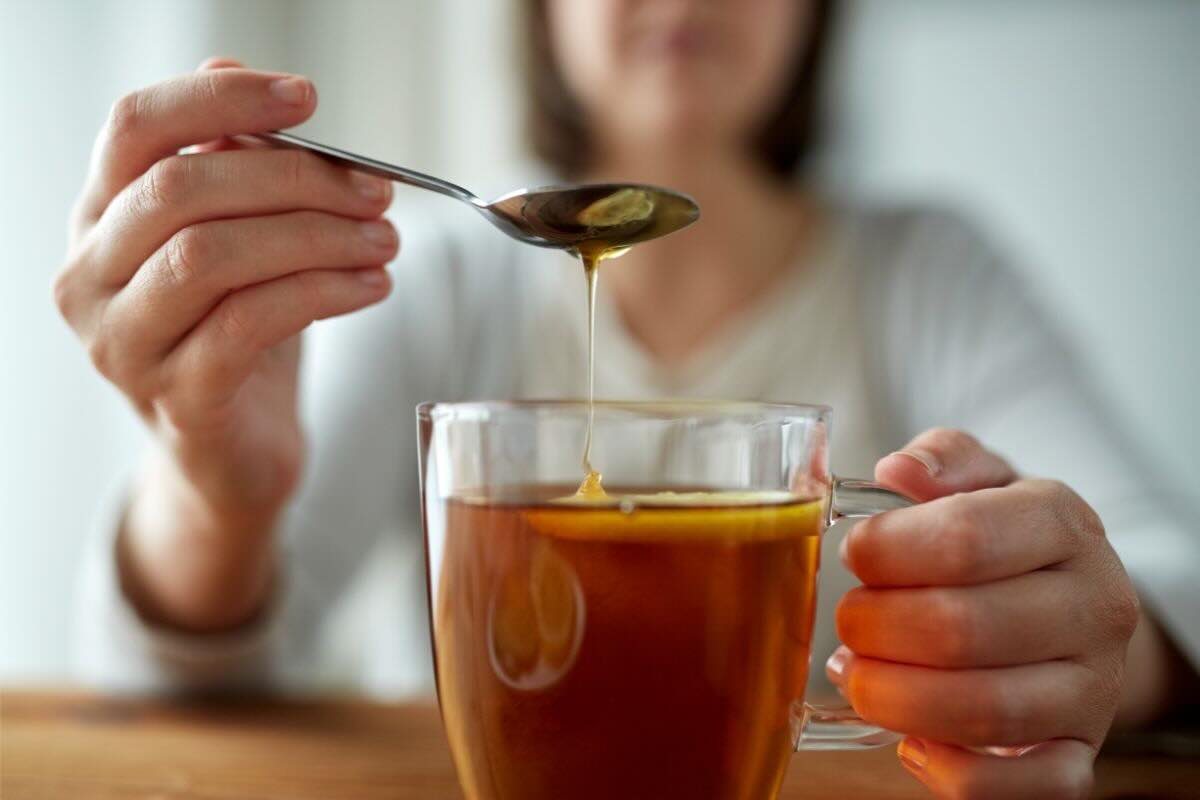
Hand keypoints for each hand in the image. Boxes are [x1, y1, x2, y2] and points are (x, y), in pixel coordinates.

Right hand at [54, 58, 397, 626]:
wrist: (234, 454)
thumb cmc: (240, 334)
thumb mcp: (241, 241)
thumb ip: (237, 168)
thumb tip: (249, 83)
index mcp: (100, 218)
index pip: (136, 127)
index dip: (221, 99)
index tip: (308, 99)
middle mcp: (91, 277)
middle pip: (183, 188)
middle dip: (296, 178)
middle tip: (377, 190)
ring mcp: (125, 344)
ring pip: (213, 255)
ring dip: (318, 236)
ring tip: (385, 241)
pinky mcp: (178, 398)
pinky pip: (250, 324)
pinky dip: (323, 292)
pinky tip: (372, 285)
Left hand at [830, 429, 1139, 798]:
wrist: (1074, 604)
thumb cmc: (1006, 537)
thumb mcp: (979, 478)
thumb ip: (940, 460)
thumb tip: (898, 472)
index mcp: (1063, 521)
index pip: (964, 539)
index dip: (887, 551)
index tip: (854, 555)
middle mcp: (1093, 605)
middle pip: (963, 630)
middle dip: (877, 628)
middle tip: (849, 621)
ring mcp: (1093, 687)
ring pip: (987, 712)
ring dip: (895, 699)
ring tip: (857, 675)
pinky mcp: (1082, 753)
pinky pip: (1025, 788)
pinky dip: (953, 774)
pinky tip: (909, 741)